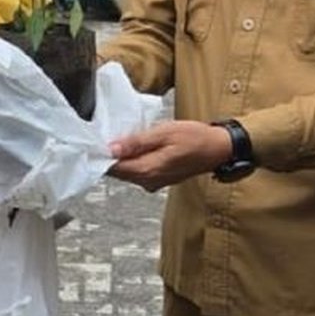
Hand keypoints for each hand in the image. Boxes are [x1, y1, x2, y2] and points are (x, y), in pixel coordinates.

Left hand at [107, 120, 232, 192]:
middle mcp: (148, 181)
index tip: (96, 141)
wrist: (218, 149)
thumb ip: (136, 142)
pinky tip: (137, 145)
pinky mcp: (158, 179)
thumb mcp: (164, 133)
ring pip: (128, 171)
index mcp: (147, 171)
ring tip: (124, 137)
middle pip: (119, 171)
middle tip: (109, 134)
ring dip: (123, 156)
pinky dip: (134, 159)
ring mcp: (154, 182)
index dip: (102, 154)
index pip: (113, 168)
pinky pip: (138, 170)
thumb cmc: (195, 138)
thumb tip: (112, 149)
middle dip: (111, 154)